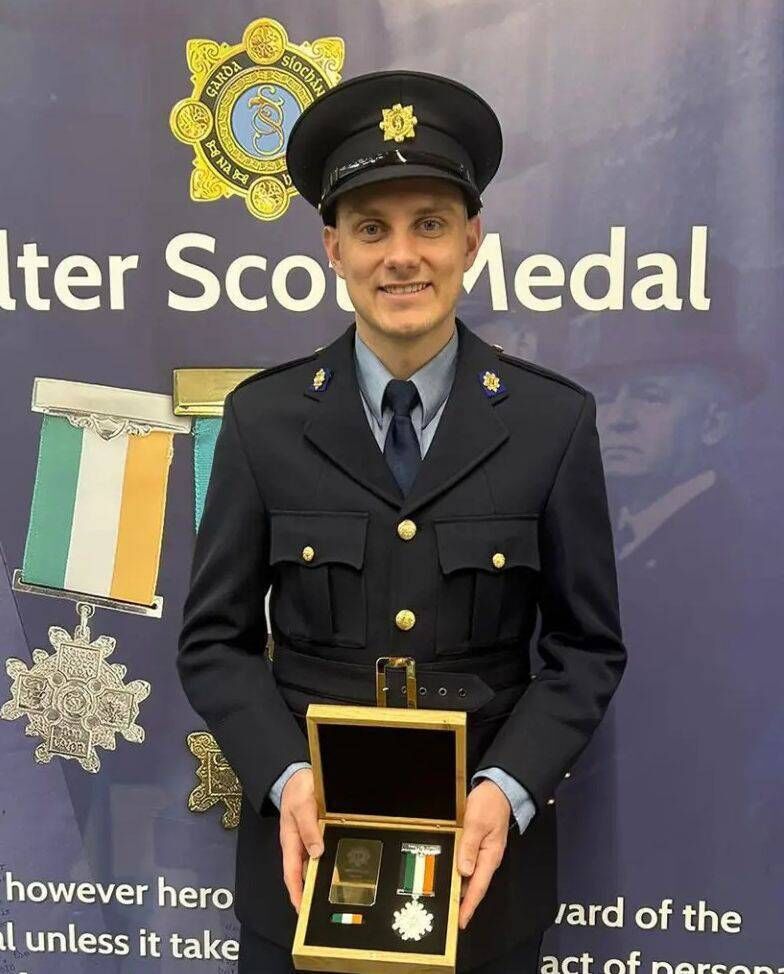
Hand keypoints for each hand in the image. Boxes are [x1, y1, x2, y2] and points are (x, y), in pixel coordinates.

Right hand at [279, 767, 322, 912]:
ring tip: (331, 895)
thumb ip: (309, 828)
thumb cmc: (296, 791)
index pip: (291, 874)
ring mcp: (307, 841)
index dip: (296, 893)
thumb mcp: (302, 807)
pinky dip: (327, 863)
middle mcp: (298, 845)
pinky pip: (321, 854)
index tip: (302, 911)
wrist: (297, 777)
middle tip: (321, 910)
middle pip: (303, 874)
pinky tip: (338, 868)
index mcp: (290, 842)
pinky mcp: (316, 836)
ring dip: (320, 879)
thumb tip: (316, 852)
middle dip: (309, 893)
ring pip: (313, 865)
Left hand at [457, 779, 510, 928]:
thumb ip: (468, 846)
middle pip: (475, 886)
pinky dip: (460, 874)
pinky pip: (468, 865)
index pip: (478, 886)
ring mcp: (483, 852)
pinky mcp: (478, 846)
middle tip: (451, 918)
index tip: (461, 921)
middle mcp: (487, 858)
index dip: (469, 905)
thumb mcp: (476, 822)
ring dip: (461, 890)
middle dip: (464, 903)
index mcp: (490, 855)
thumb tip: (464, 871)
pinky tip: (451, 877)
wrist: (499, 789)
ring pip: (471, 877)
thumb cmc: (489, 804)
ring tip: (449, 903)